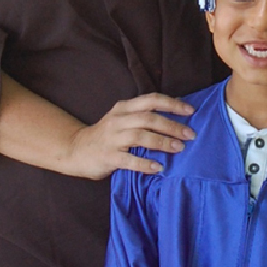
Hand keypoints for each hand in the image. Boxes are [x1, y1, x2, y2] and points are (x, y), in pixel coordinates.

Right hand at [65, 94, 194, 179]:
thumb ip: (143, 116)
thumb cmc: (107, 135)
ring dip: (162, 142)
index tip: (190, 111)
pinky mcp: (108, 156)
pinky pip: (129, 159)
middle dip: (172, 125)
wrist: (76, 150)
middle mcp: (118, 119)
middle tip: (190, 134)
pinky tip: (158, 167)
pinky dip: (145, 163)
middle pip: (149, 118)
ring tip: (179, 148)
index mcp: (124, 107)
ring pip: (140, 136)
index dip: (172, 104)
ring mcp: (112, 138)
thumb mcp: (122, 119)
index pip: (151, 99)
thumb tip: (176, 117)